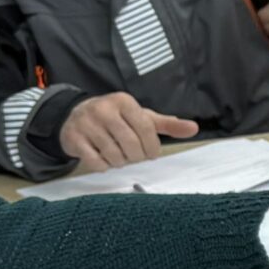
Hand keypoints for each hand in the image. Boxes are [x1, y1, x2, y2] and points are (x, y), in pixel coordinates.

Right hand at [62, 92, 198, 172]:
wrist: (74, 115)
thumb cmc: (116, 118)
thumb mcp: (141, 116)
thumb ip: (167, 124)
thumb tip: (194, 128)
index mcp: (124, 102)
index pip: (146, 128)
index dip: (152, 147)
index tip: (151, 153)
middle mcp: (104, 110)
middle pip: (130, 145)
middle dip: (136, 156)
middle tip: (133, 155)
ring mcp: (87, 124)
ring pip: (114, 155)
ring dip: (120, 162)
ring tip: (118, 155)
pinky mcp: (74, 139)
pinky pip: (96, 162)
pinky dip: (103, 166)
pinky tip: (103, 158)